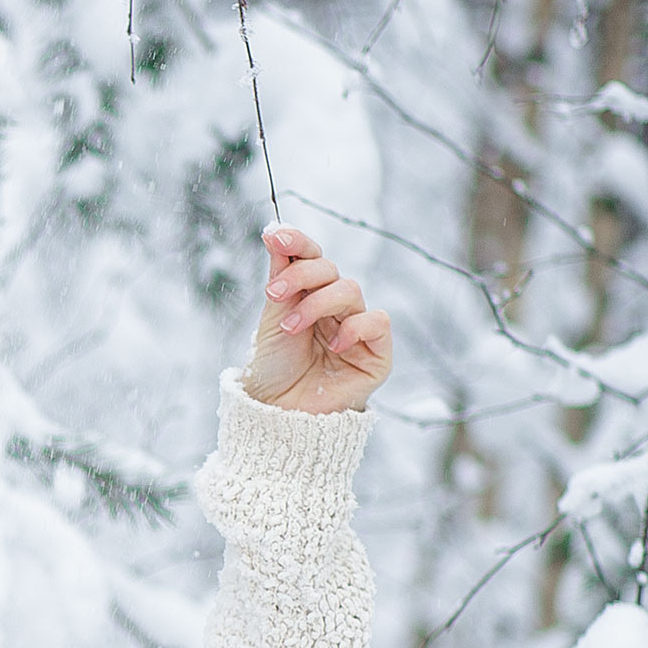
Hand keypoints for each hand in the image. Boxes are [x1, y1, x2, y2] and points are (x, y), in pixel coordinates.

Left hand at [242, 228, 391, 415]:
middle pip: (330, 270)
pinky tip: (331, 345)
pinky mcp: (375, 355)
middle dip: (301, 276)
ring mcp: (356, 330)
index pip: (312, 258)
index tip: (274, 235)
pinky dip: (353, 327)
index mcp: (310, 297)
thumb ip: (280, 278)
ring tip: (291, 327)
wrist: (274, 416)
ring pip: (350, 290)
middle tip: (274, 294)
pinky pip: (377, 322)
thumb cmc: (273, 372)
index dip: (298, 242)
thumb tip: (274, 231)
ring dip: (317, 304)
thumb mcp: (271, 319)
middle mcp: (336, 310)